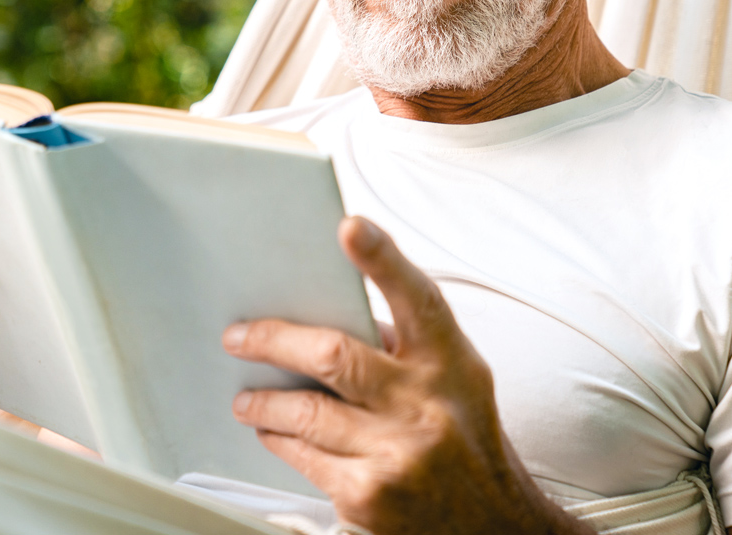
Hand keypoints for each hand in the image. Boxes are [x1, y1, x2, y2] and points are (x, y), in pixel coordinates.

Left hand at [222, 217, 583, 534]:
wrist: (492, 526)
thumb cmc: (462, 436)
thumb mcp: (454, 378)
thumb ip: (403, 343)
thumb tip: (323, 309)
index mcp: (449, 361)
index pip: (416, 298)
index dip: (382, 259)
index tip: (350, 226)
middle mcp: (425, 405)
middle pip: (334, 356)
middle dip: (274, 340)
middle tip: (238, 336)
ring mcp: (397, 454)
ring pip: (305, 413)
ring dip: (263, 402)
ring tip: (246, 397)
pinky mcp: (369, 497)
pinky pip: (303, 457)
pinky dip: (279, 440)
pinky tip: (271, 432)